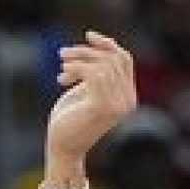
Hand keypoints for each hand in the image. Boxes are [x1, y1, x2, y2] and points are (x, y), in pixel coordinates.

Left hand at [46, 31, 136, 166]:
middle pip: (113, 58)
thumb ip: (94, 74)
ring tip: (61, 70)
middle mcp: (128, 101)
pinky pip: (92, 73)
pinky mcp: (102, 106)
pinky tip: (61, 80)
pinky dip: (75, 70)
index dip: (107, 44)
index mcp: (128, 97)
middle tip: (62, 56)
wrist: (62, 150)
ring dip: (77, 61)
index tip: (88, 37)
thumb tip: (93, 48)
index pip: (125, 59)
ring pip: (102, 64)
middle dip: (86, 52)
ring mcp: (118, 105)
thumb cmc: (69, 122)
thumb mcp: (84, 92)